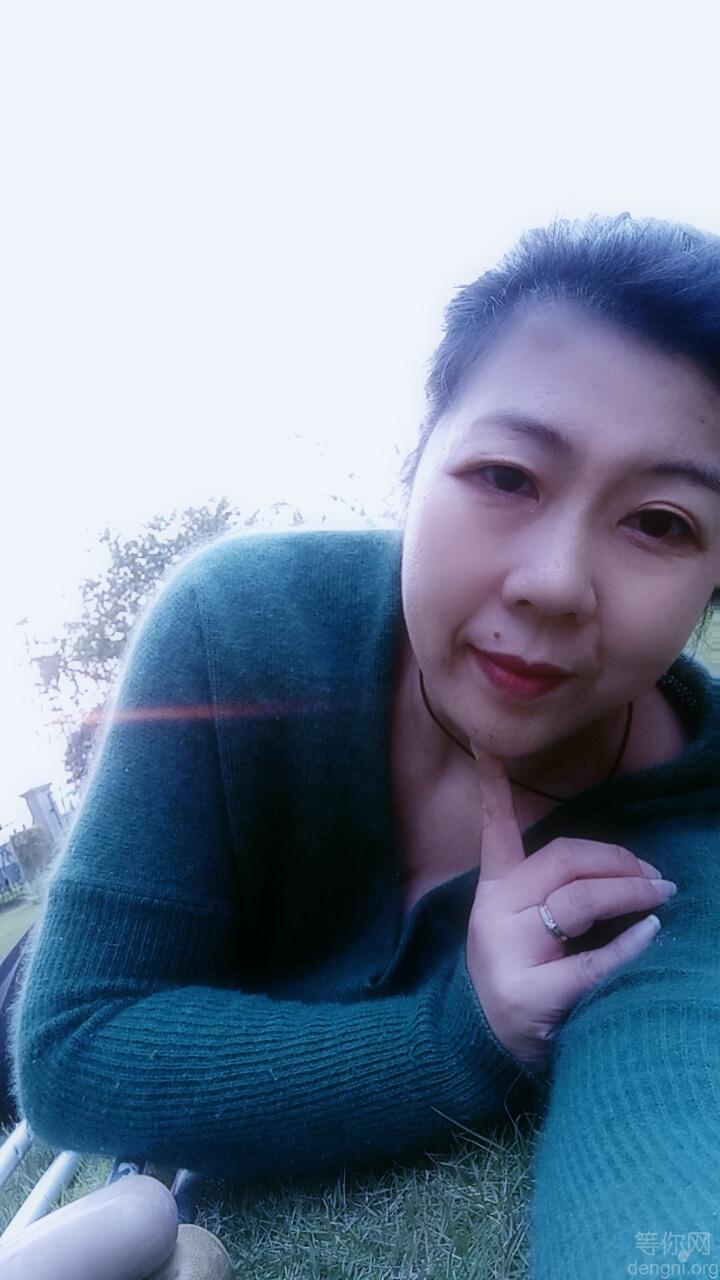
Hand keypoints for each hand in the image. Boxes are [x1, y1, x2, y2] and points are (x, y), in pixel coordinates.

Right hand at [465, 743, 675, 1073]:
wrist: (484, 1050)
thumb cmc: (520, 978)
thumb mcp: (522, 927)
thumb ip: (553, 892)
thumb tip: (620, 866)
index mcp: (493, 893)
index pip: (495, 831)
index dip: (492, 786)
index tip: (487, 741)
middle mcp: (494, 914)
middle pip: (562, 861)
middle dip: (617, 860)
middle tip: (656, 875)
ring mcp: (507, 952)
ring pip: (577, 900)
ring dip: (630, 891)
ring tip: (662, 894)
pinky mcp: (528, 994)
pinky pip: (589, 960)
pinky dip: (628, 944)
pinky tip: (652, 933)